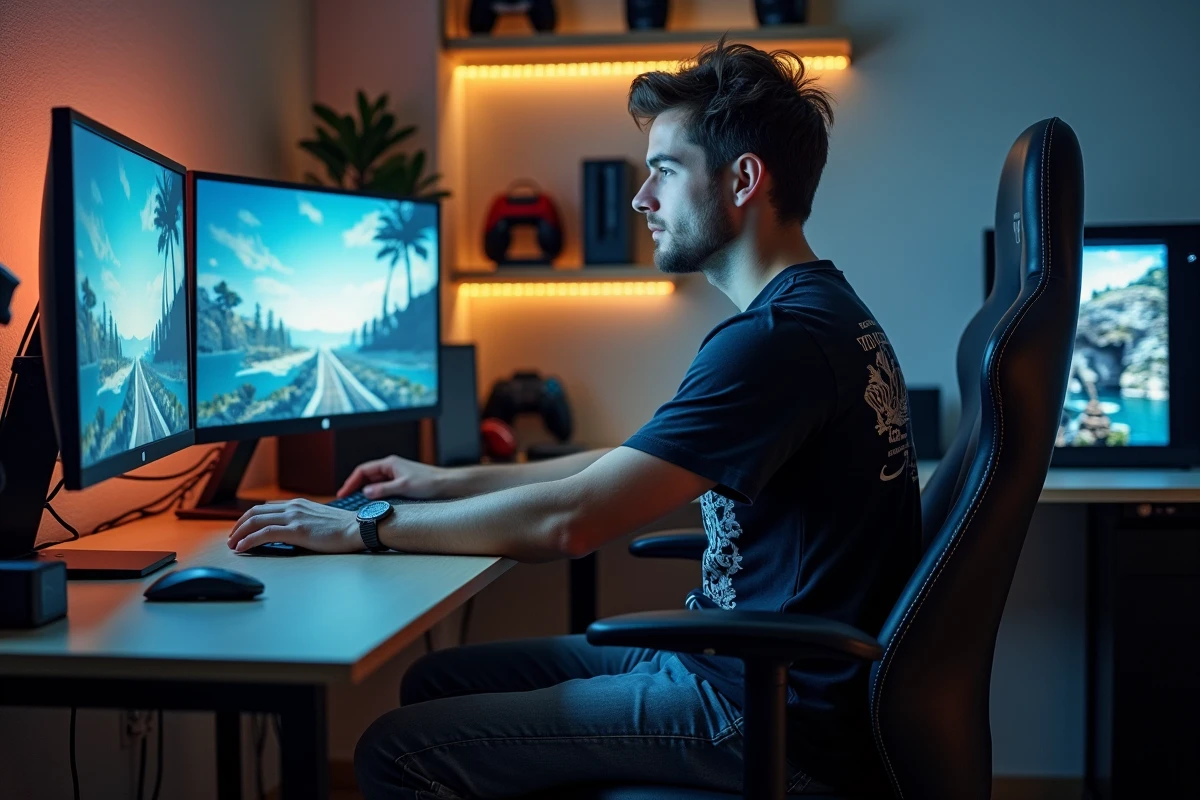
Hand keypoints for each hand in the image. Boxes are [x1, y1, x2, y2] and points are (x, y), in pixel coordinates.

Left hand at [227, 498, 361, 553]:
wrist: (358, 528)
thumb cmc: (343, 528)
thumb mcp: (318, 519)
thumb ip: (302, 522)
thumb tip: (290, 533)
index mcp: (298, 504)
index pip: (264, 507)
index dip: (248, 519)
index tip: (240, 530)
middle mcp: (293, 507)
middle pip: (255, 512)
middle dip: (238, 526)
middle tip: (231, 538)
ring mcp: (294, 517)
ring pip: (256, 521)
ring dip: (239, 533)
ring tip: (232, 545)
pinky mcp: (297, 530)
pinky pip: (265, 534)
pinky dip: (249, 541)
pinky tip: (242, 548)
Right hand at [338, 454, 448, 499]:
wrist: (448, 486)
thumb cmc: (430, 483)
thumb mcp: (403, 487)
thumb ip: (383, 490)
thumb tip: (366, 493)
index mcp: (389, 464)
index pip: (363, 471)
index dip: (350, 482)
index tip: (343, 493)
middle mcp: (392, 468)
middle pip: (367, 478)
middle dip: (355, 488)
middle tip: (346, 502)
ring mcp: (397, 477)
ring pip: (375, 485)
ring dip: (366, 494)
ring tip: (357, 506)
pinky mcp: (403, 485)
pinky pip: (384, 490)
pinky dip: (377, 497)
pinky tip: (375, 506)